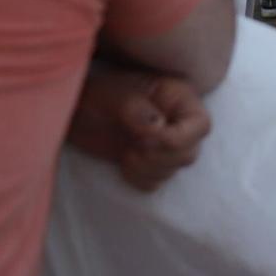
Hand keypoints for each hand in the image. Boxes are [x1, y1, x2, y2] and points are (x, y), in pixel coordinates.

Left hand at [67, 64, 212, 191]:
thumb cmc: (94, 93)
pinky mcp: (148, 161)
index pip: (201, 125)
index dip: (180, 138)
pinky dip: (140, 179)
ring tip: (127, 153)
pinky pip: (155, 182)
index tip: (145, 139)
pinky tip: (124, 162)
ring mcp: (164, 142)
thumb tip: (158, 127)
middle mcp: (177, 120)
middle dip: (160, 157)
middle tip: (133, 148)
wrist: (74, 108)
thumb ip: (134, 107)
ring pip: (174, 170)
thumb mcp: (111, 93)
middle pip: (190, 153)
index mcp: (177, 97)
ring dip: (148, 169)